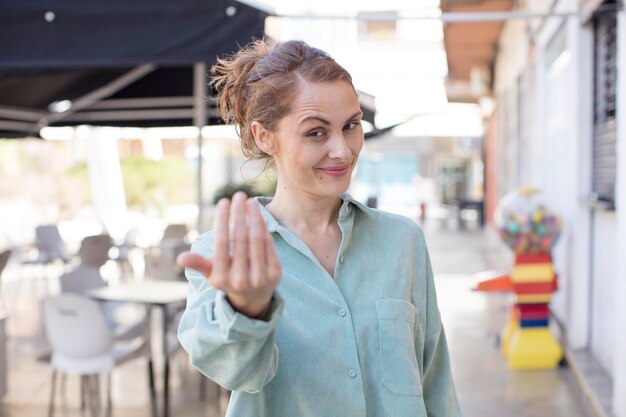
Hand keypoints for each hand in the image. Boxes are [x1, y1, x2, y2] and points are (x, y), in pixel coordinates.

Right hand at [177, 192, 281, 318]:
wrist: (254, 299)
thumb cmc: (228, 279)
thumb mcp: (212, 274)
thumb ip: (199, 264)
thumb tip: (180, 259)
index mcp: (221, 278)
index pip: (221, 244)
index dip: (222, 221)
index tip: (224, 202)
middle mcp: (241, 280)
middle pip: (240, 239)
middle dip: (239, 214)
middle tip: (238, 195)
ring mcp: (260, 278)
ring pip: (256, 240)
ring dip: (254, 217)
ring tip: (250, 201)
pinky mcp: (275, 274)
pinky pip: (269, 245)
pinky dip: (264, 229)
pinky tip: (260, 215)